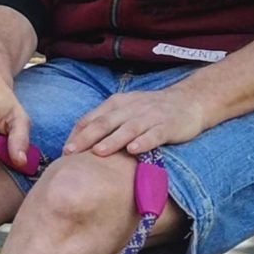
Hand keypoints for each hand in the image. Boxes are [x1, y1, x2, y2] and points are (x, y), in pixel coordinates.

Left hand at [61, 88, 210, 158]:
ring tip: (98, 152)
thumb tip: (78, 142)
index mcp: (117, 104)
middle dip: (86, 137)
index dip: (77, 134)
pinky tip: (134, 150)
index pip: (92, 118)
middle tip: (71, 152)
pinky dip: (144, 141)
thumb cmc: (151, 110)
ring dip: (112, 140)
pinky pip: (154, 134)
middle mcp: (131, 108)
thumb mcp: (126, 110)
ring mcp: (150, 116)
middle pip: (105, 122)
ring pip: (128, 128)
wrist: (189, 101)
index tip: (64, 150)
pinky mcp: (168, 126)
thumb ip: (106, 122)